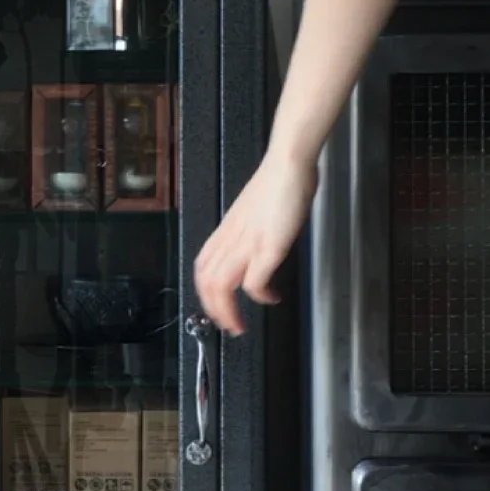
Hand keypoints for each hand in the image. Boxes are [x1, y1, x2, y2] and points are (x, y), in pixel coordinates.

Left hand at [194, 151, 317, 334]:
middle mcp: (230, 239)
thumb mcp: (253, 213)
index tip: (215, 307)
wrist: (288, 165)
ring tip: (239, 324)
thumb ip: (247, 233)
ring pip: (221, 286)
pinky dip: (259, 296)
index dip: (205, 293)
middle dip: (213, 311)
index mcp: (225, 232)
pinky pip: (253, 282)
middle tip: (226, 325)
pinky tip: (270, 298)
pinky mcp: (267, 247)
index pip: (202, 268)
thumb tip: (253, 250)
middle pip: (207, 282)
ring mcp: (247, 244)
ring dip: (228, 311)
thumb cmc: (276, 184)